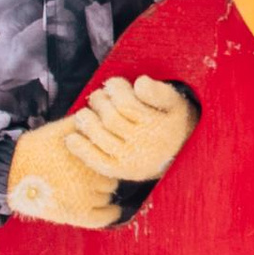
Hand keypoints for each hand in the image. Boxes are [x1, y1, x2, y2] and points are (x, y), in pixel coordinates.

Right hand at [5, 117, 124, 230]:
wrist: (11, 172)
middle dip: (103, 175)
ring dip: (102, 192)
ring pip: (106, 195)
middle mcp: (93, 176)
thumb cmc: (35, 149)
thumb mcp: (60, 129)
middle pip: (110, 177)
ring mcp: (87, 198)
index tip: (98, 158)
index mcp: (91, 155)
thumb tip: (100, 114)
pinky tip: (112, 210)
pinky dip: (111, 213)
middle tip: (89, 174)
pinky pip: (104, 218)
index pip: (111, 156)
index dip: (105, 157)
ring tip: (89, 189)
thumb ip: (82, 123)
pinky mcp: (78, 215)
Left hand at [62, 73, 198, 184]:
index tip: (113, 84)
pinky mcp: (122, 171)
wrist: (182, 154)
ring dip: (86, 121)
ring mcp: (132, 160)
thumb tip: (140, 82)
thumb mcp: (176, 104)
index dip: (115, 89)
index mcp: (158, 126)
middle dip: (99, 102)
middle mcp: (145, 145)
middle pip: (111, 119)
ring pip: (101, 136)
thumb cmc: (173, 122)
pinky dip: (81, 150)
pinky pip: (98, 161)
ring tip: (85, 113)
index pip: (126, 104)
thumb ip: (160, 92)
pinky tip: (71, 138)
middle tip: (98, 96)